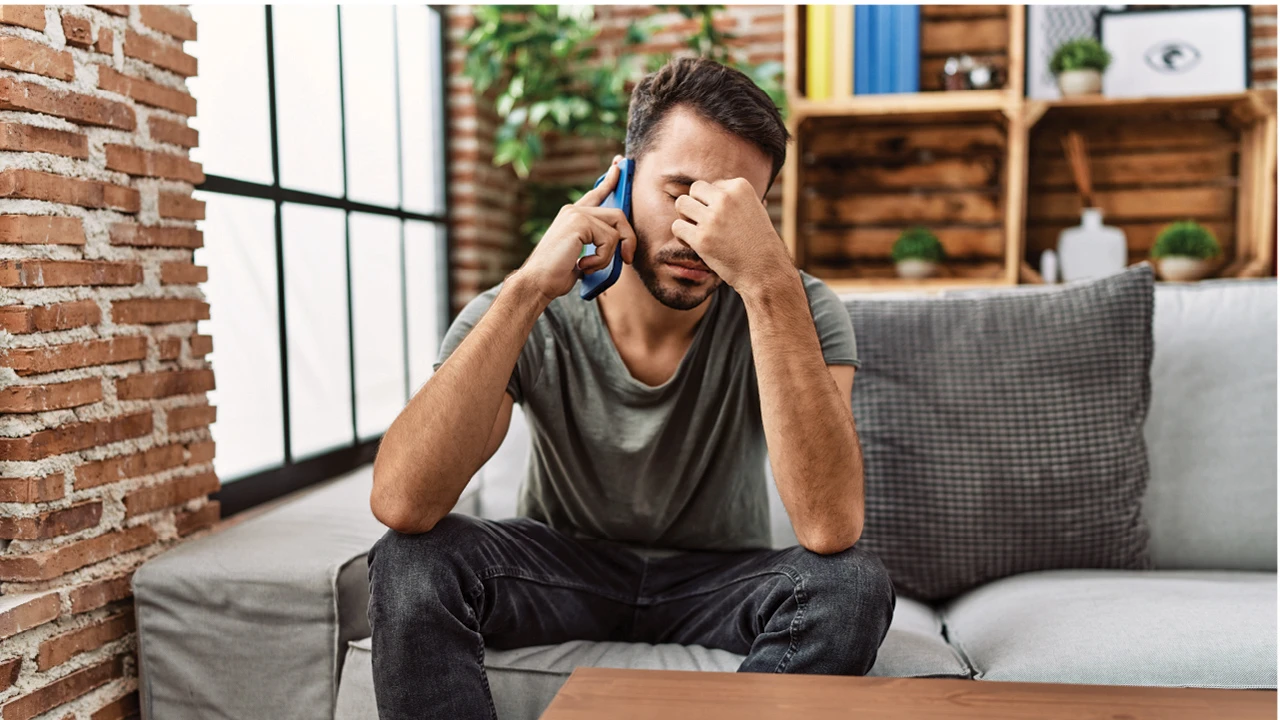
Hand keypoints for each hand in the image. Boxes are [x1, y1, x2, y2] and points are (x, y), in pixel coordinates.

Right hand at [513, 158, 636, 301]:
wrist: (537, 282)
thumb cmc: (557, 273)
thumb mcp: (582, 255)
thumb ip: (597, 244)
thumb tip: (623, 246)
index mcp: (573, 215)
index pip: (596, 193)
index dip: (610, 179)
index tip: (619, 164)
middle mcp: (574, 210)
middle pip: (618, 214)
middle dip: (629, 237)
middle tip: (627, 258)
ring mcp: (576, 214)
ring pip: (616, 229)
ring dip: (610, 254)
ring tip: (592, 266)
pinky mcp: (579, 222)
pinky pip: (610, 239)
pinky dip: (602, 259)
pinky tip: (582, 265)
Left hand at [671, 178, 791, 294]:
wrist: (765, 270)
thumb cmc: (758, 242)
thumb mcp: (754, 209)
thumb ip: (734, 197)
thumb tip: (714, 188)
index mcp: (740, 187)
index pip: (711, 185)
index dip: (712, 202)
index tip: (723, 219)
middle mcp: (726, 198)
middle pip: (694, 189)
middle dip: (696, 205)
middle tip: (705, 223)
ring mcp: (713, 218)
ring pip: (681, 204)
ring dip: (686, 217)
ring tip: (698, 231)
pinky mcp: (702, 238)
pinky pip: (677, 227)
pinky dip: (682, 236)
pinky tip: (695, 244)